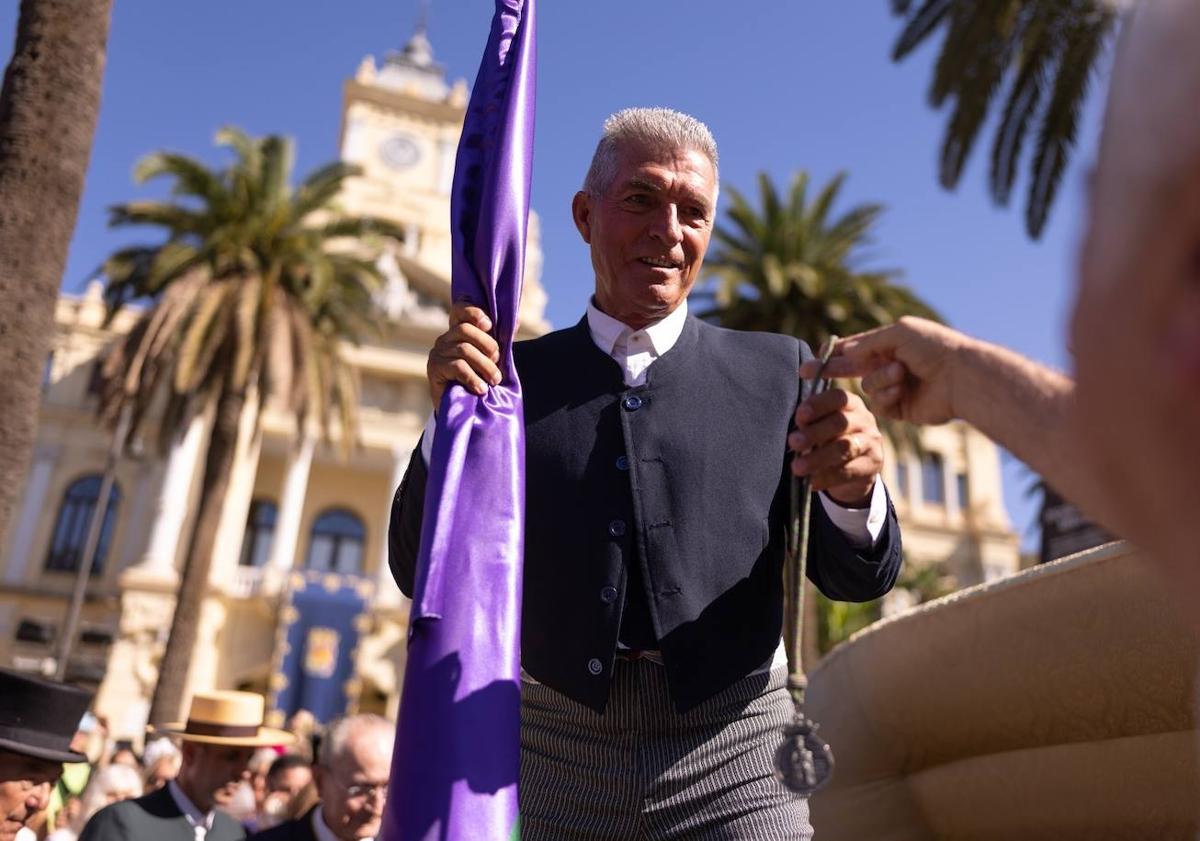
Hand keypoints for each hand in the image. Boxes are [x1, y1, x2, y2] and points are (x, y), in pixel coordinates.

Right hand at [427, 303, 501, 404]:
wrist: (462, 409)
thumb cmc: (479, 378)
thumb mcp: (490, 357)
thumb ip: (499, 339)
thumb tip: (514, 322)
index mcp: (458, 331)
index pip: (460, 310)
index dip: (473, 312)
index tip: (489, 325)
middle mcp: (445, 338)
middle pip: (465, 329)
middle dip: (487, 345)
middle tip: (497, 361)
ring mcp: (438, 352)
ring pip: (464, 349)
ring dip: (485, 365)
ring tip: (494, 380)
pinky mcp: (435, 369)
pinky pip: (458, 367)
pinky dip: (473, 378)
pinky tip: (481, 389)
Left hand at [789, 387, 882, 505]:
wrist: (855, 468)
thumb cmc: (830, 439)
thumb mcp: (822, 426)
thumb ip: (810, 423)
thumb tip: (794, 431)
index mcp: (850, 404)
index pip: (838, 398)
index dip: (818, 405)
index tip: (799, 417)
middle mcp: (864, 420)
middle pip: (841, 422)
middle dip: (814, 432)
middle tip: (793, 442)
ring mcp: (871, 442)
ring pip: (846, 448)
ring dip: (818, 458)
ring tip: (798, 467)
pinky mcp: (872, 465)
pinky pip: (848, 471)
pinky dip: (826, 478)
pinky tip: (811, 482)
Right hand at [801, 316, 966, 425]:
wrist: (962, 377)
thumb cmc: (935, 348)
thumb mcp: (898, 334)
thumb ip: (867, 344)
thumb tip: (844, 353)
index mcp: (889, 343)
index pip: (854, 348)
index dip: (832, 354)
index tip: (810, 361)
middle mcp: (889, 364)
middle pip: (851, 369)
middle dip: (832, 370)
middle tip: (806, 372)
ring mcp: (894, 387)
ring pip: (867, 388)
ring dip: (881, 380)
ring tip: (902, 375)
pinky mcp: (900, 408)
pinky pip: (879, 405)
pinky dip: (888, 396)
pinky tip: (903, 391)